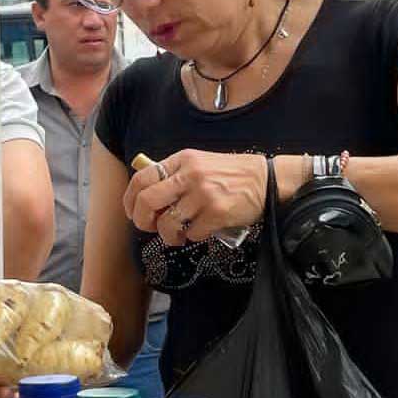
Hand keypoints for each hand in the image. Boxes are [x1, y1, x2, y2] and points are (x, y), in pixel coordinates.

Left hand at [124, 149, 266, 245]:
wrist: (267, 180)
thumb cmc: (231, 175)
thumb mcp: (199, 163)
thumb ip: (175, 175)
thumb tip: (145, 194)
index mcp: (182, 160)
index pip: (142, 178)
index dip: (130, 199)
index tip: (132, 213)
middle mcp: (189, 175)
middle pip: (147, 201)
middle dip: (142, 220)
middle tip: (148, 228)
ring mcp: (203, 194)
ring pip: (167, 223)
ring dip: (167, 235)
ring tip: (177, 236)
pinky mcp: (217, 213)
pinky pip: (191, 233)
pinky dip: (191, 237)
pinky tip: (199, 232)